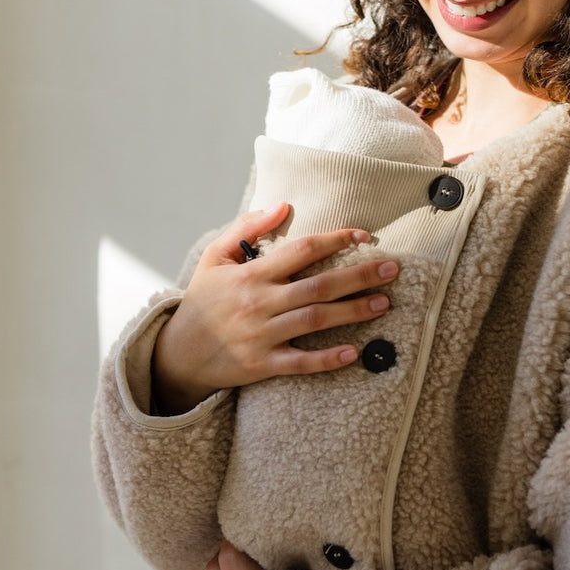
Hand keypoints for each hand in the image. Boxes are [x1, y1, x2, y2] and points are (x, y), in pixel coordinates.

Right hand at [151, 201, 401, 412]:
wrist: (177, 353)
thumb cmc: (202, 301)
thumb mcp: (214, 257)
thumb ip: (247, 228)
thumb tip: (283, 205)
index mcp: (251, 274)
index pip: (301, 250)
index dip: (335, 240)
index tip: (364, 236)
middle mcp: (259, 302)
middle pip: (318, 285)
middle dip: (359, 275)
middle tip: (392, 269)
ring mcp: (262, 335)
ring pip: (315, 320)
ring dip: (352, 311)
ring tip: (383, 303)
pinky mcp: (263, 364)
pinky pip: (300, 363)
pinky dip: (326, 359)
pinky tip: (352, 353)